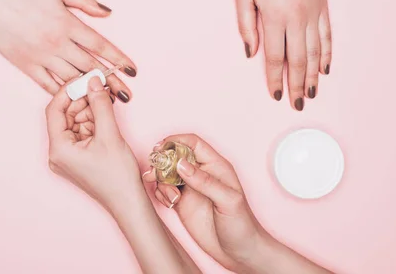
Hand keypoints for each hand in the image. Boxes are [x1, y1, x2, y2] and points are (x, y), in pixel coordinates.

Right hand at [0, 0, 135, 101]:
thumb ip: (84, 0)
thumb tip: (108, 12)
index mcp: (66, 23)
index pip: (100, 46)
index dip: (118, 59)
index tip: (132, 71)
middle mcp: (56, 43)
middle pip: (90, 67)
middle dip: (111, 82)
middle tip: (127, 95)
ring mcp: (41, 57)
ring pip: (71, 79)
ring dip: (90, 91)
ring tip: (107, 101)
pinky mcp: (26, 66)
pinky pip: (48, 84)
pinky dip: (63, 93)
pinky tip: (76, 100)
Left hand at [45, 77, 141, 213]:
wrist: (128, 203)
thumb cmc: (117, 176)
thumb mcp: (110, 134)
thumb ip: (100, 104)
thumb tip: (93, 81)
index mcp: (58, 149)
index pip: (54, 110)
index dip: (68, 91)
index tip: (84, 78)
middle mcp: (58, 153)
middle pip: (66, 115)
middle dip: (83, 100)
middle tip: (101, 86)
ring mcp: (68, 156)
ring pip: (76, 122)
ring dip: (91, 109)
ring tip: (108, 100)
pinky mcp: (79, 157)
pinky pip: (83, 132)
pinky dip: (95, 121)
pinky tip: (107, 113)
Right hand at [143, 134, 260, 272]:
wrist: (239, 253)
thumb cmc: (242, 225)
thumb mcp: (228, 201)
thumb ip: (204, 181)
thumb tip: (181, 165)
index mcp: (216, 166)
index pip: (193, 143)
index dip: (175, 141)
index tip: (160, 148)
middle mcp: (201, 173)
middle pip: (175, 156)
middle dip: (162, 161)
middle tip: (153, 172)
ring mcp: (191, 188)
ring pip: (167, 173)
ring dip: (160, 180)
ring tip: (168, 196)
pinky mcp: (182, 202)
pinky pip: (165, 190)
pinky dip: (161, 193)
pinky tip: (169, 204)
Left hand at [236, 0, 331, 110]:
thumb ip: (246, 27)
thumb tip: (252, 53)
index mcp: (274, 18)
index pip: (275, 58)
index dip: (275, 79)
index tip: (275, 95)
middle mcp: (297, 19)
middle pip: (298, 61)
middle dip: (297, 86)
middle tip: (297, 104)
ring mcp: (313, 14)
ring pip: (315, 53)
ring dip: (313, 76)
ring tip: (311, 93)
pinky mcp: (323, 7)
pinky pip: (327, 37)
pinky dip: (326, 55)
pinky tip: (325, 69)